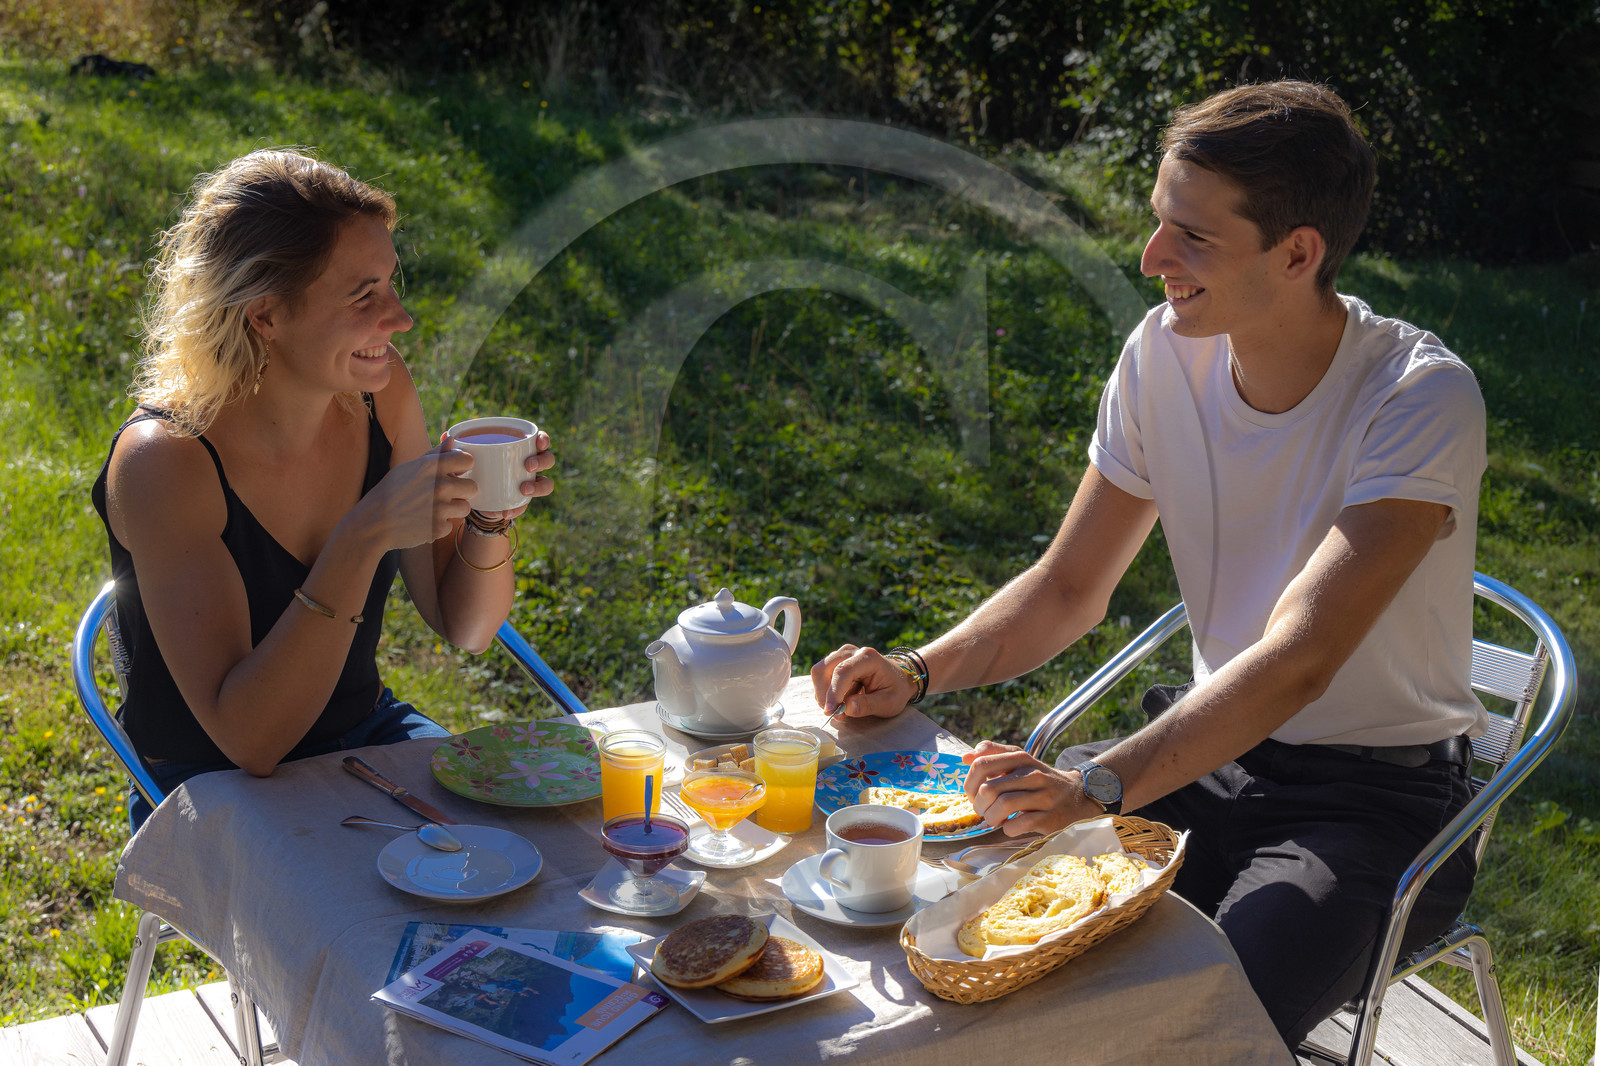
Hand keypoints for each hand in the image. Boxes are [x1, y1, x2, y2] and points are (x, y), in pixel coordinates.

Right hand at [356, 438, 475, 549]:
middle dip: (461, 492)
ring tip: (432, 508)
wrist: (373, 522)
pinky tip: (423, 521)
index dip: (463, 467)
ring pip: (465, 508)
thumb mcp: (409, 468)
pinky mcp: (438, 528)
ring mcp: (440, 509)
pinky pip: (450, 525)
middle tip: (444, 495)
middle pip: (473, 487)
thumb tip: (453, 439)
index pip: (468, 460)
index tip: (456, 472)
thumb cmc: (391, 492)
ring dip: (453, 510)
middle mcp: (439, 486)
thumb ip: (435, 454)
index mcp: (431, 466)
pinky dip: (439, 526)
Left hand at [447, 429, 555, 524]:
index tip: (537, 442)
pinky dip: (518, 509)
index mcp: (520, 448)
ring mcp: (530, 484)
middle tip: (527, 466)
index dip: (544, 439)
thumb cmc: (472, 468)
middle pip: (547, 459)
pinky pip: (527, 506)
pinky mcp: (523, 502)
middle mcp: (530, 465)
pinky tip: (505, 512)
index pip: (540, 439)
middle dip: (542, 461)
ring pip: (546, 483)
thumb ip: (455, 447)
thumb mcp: (463, 458)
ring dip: (538, 487)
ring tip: (523, 490)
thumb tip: (445, 436)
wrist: (472, 496)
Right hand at [809, 644, 915, 718]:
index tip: (830, 711)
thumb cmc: (895, 690)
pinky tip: (841, 700)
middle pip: (824, 669)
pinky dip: (826, 691)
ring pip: (819, 673)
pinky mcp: (836, 661)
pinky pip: (822, 676)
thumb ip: (868, 705)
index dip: (833, 692)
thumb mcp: (888, 703)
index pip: (843, 672)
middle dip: (824, 694)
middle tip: (835, 713)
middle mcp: (852, 651)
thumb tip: (846, 708)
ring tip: (840, 707)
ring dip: (824, 694)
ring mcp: (842, 654)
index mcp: (868, 658)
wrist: (899, 679)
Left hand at [961, 740, 1087, 836]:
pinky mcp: (1050, 818)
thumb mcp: (1020, 762)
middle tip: (983, 810)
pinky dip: (1008, 828)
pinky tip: (1011, 826)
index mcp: (1021, 758)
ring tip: (995, 819)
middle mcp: (1033, 774)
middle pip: (989, 789)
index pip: (982, 764)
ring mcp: (1043, 796)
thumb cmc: (1040, 781)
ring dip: (991, 817)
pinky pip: (1017, 825)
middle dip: (979, 805)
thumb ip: (993, 755)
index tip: (973, 793)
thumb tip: (965, 757)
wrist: (1079, 797)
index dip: (970, 783)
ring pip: (1002, 806)